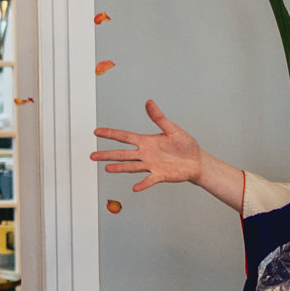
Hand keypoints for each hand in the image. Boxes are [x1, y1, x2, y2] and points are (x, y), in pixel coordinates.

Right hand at [92, 99, 245, 209]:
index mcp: (146, 141)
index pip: (124, 137)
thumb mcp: (172, 129)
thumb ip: (159, 117)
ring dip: (119, 168)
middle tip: (92, 156)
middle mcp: (145, 154)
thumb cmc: (185, 145)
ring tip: (107, 169)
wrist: (197, 161)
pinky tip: (135, 188)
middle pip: (122, 154)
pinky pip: (149, 180)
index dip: (110, 134)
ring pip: (131, 166)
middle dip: (107, 154)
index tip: (96, 132)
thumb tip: (149, 102)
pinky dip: (142, 184)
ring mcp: (151, 165)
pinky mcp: (160, 175)